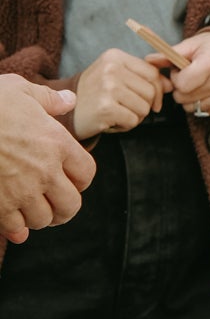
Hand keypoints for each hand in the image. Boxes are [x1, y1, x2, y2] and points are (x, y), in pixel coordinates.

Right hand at [0, 76, 96, 240]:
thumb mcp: (20, 89)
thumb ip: (48, 99)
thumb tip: (69, 99)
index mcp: (56, 142)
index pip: (86, 173)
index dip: (80, 179)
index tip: (70, 178)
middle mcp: (44, 171)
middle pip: (70, 205)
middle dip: (64, 206)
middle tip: (55, 202)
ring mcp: (20, 191)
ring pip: (43, 220)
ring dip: (39, 217)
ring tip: (31, 209)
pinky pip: (15, 228)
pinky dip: (16, 228)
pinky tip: (13, 223)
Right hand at [72, 49, 166, 137]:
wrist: (66, 112)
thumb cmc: (95, 95)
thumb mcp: (116, 77)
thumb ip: (143, 77)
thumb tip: (171, 84)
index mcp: (115, 57)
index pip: (152, 73)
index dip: (158, 90)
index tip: (153, 101)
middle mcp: (111, 69)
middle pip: (151, 91)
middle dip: (145, 105)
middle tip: (126, 108)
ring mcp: (108, 87)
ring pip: (144, 108)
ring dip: (134, 116)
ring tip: (117, 113)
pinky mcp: (106, 108)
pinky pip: (133, 120)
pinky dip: (125, 125)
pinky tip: (111, 121)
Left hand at [169, 32, 209, 117]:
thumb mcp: (193, 45)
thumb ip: (169, 54)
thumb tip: (148, 60)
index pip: (181, 85)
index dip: (177, 78)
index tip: (183, 69)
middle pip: (184, 99)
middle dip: (181, 88)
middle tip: (192, 76)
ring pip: (192, 108)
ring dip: (191, 98)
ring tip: (201, 82)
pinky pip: (205, 112)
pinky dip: (204, 102)